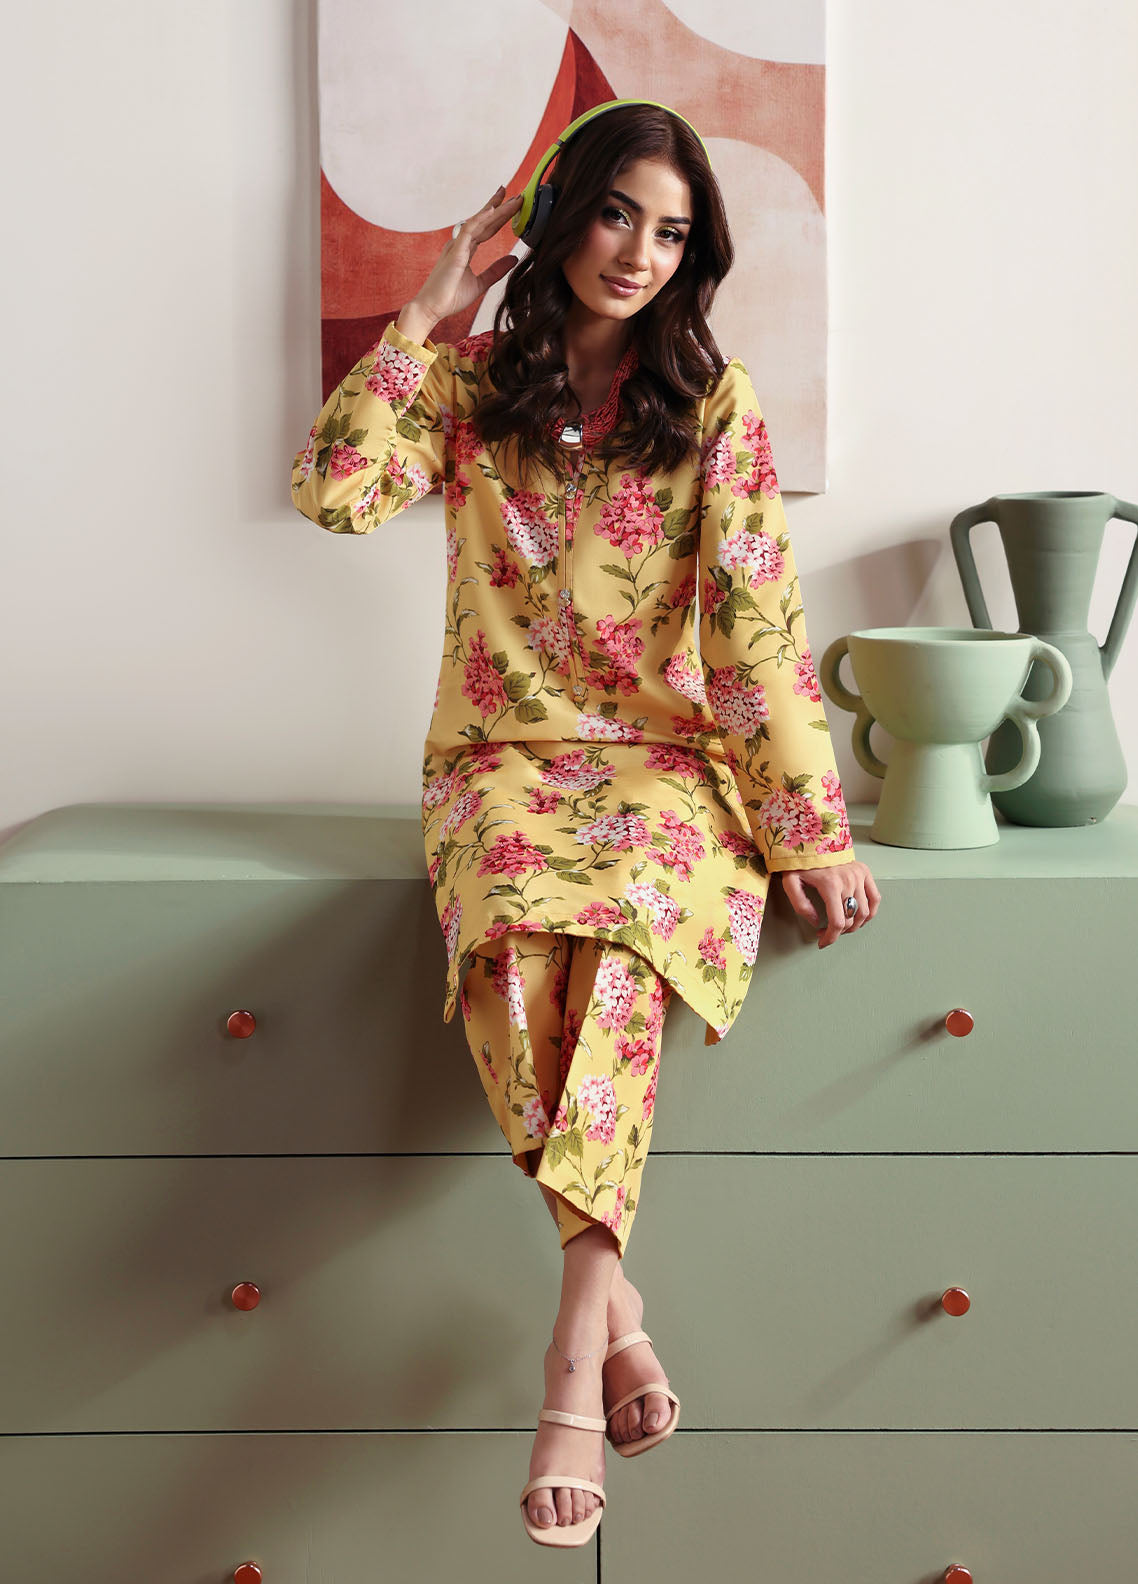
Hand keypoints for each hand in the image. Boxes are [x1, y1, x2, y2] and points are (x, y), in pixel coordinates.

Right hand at [413, 185, 523, 325]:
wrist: (431, 308)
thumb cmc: (450, 297)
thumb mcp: (480, 283)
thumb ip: (496, 270)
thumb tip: (513, 259)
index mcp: (465, 250)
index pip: (486, 229)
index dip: (499, 218)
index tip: (512, 206)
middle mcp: (461, 243)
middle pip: (485, 222)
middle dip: (500, 208)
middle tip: (517, 195)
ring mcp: (457, 245)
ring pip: (480, 222)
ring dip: (496, 209)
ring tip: (512, 198)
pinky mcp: (455, 251)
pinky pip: (469, 230)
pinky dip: (481, 219)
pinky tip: (493, 209)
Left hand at [780, 859, 880, 947]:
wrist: (812, 838)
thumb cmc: (801, 860)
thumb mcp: (790, 882)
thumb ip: (800, 904)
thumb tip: (815, 921)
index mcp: (830, 884)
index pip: (838, 922)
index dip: (831, 937)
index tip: (823, 942)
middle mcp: (848, 880)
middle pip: (851, 919)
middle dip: (839, 932)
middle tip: (827, 932)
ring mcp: (859, 876)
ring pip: (865, 912)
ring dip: (854, 925)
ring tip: (842, 926)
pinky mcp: (864, 872)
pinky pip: (875, 898)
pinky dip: (870, 912)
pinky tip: (859, 916)